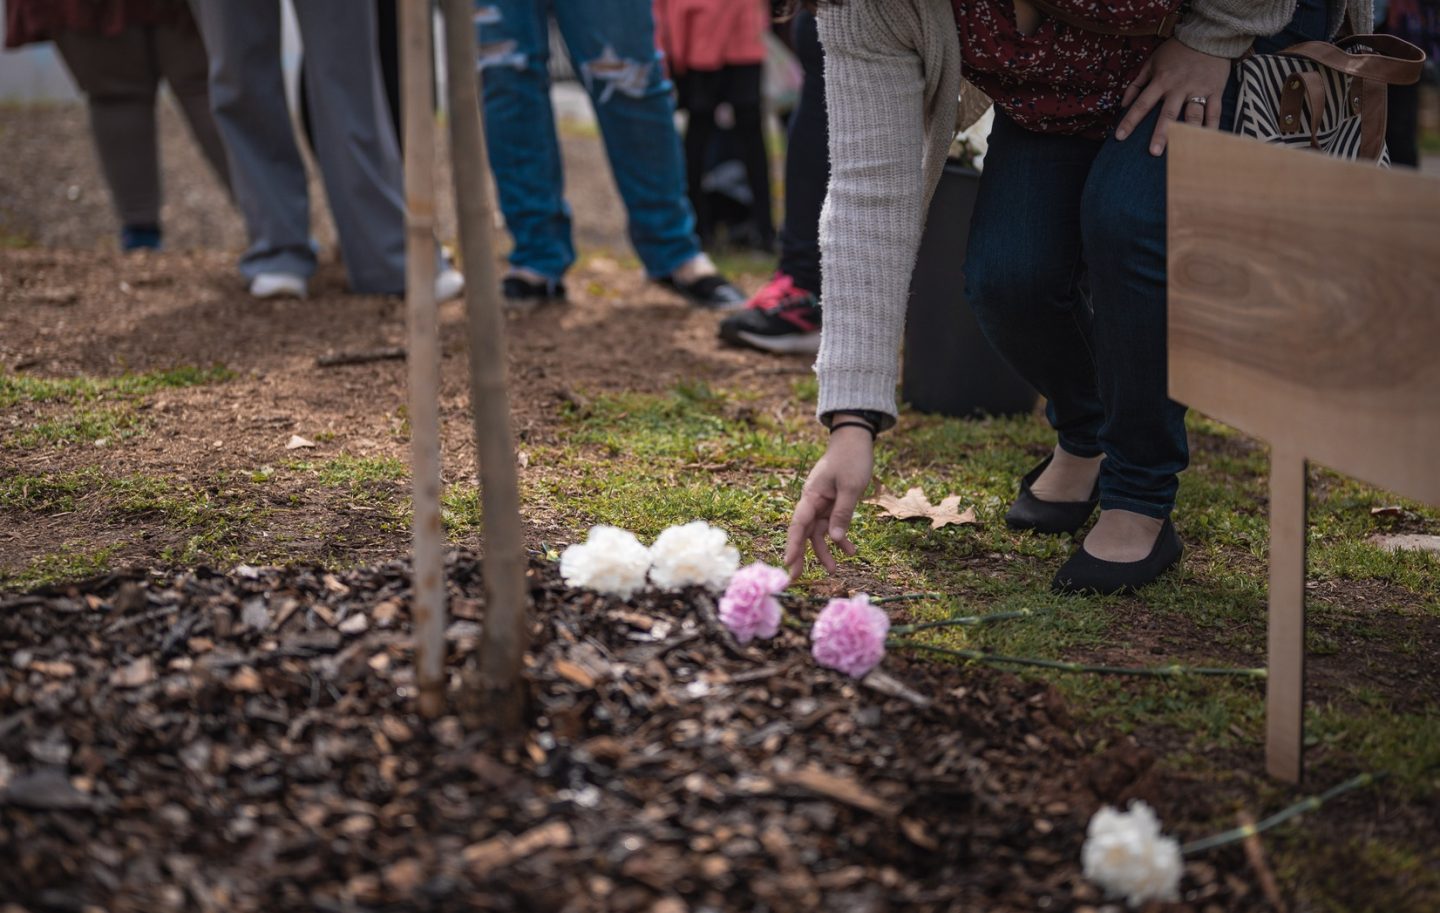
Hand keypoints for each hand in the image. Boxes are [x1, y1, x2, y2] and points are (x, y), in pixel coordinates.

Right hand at [784, 425, 874, 578]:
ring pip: (818, 532)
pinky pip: (832, 524)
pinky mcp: (831, 503)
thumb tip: (835, 538)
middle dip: (800, 554)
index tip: (788, 562)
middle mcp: (812, 501)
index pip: (799, 524)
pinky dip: (840, 537)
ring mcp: (821, 503)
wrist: (854, 439)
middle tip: (796, 577)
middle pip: (804, 532)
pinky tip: (851, 550)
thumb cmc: (851, 459)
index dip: (793, 544)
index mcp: (812, 495)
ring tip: (835, 570)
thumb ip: (843, 513)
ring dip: (825, 550)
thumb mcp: (851, 487)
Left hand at [1115, 38, 1231, 155]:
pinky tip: (1209, 142)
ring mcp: (1198, 90)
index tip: (1119, 137)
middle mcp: (1179, 87)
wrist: (1207, 36)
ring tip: (1184, 152)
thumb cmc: (1176, 51)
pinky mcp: (1215, 90)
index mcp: (1161, 81)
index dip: (1130, 121)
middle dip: (1161, 133)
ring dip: (1188, 134)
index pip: (1142, 104)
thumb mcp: (1151, 62)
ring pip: (1193, 115)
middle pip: (1168, 114)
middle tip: (1154, 152)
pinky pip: (1214, 112)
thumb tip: (1122, 104)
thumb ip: (1136, 83)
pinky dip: (1212, 128)